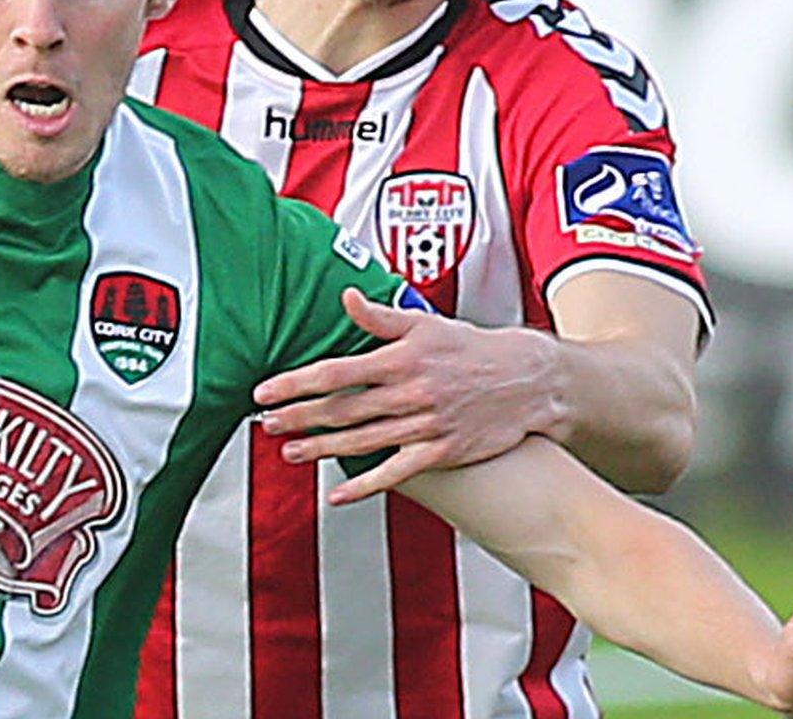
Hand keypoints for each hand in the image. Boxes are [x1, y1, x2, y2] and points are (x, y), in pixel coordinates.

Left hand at [252, 287, 563, 503]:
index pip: (335, 372)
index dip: (295, 383)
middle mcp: (408, 394)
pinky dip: (365, 486)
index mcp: (400, 360)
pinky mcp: (441, 452)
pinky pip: (396, 473)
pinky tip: (337, 495)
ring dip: (321, 448)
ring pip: (361, 441)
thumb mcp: (425, 323)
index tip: (266, 390)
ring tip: (289, 451)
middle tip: (265, 423)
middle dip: (298, 417)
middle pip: (341, 410)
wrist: (527, 379)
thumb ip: (380, 317)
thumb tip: (346, 297)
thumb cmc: (471, 349)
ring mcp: (424, 426)